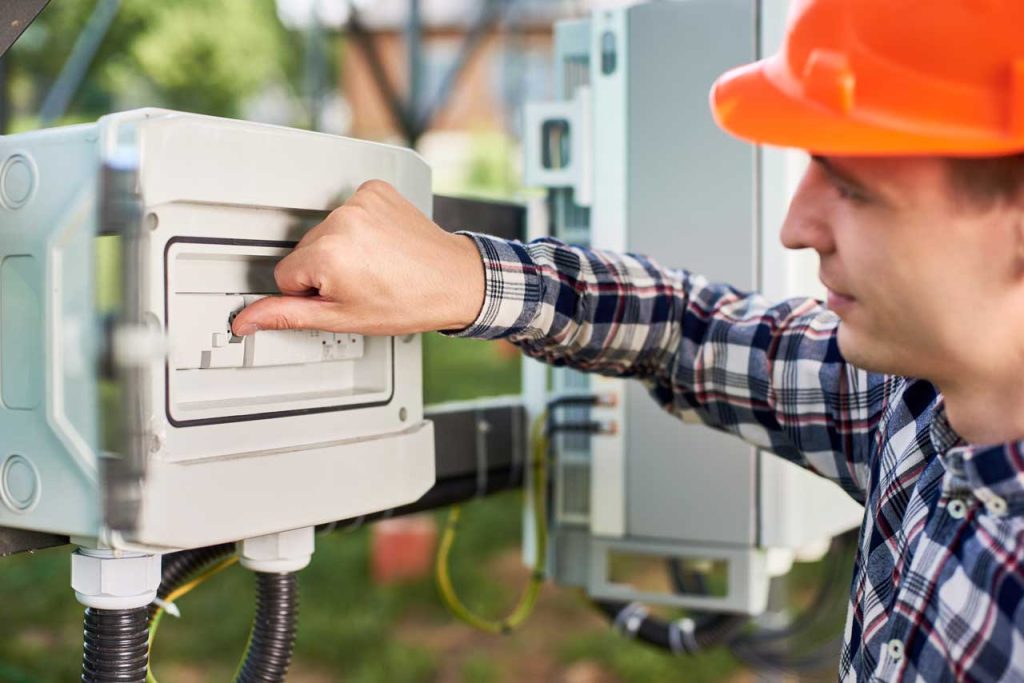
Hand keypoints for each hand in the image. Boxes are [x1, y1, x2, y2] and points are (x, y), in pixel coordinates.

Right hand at [230, 180, 484, 335]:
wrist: (455, 280)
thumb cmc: (408, 301)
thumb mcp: (342, 318)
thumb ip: (287, 315)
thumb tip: (245, 319)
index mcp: (328, 253)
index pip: (285, 274)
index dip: (310, 293)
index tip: (340, 296)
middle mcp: (341, 220)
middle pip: (304, 250)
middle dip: (325, 270)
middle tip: (362, 283)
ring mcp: (360, 201)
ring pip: (325, 230)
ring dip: (342, 248)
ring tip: (375, 265)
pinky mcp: (375, 190)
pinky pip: (348, 210)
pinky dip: (360, 227)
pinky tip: (380, 245)